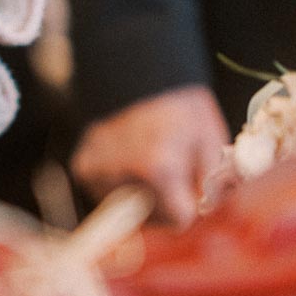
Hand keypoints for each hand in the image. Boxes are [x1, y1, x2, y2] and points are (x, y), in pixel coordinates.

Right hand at [70, 85, 232, 226]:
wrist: (138, 75)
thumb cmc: (181, 108)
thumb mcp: (211, 141)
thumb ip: (213, 184)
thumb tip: (205, 211)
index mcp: (158, 169)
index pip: (178, 221)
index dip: (189, 205)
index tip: (189, 185)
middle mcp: (123, 175)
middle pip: (151, 218)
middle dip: (164, 202)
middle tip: (169, 169)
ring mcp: (97, 173)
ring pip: (126, 208)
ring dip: (139, 194)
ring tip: (145, 161)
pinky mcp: (82, 168)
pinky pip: (104, 193)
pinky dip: (117, 184)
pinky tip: (125, 159)